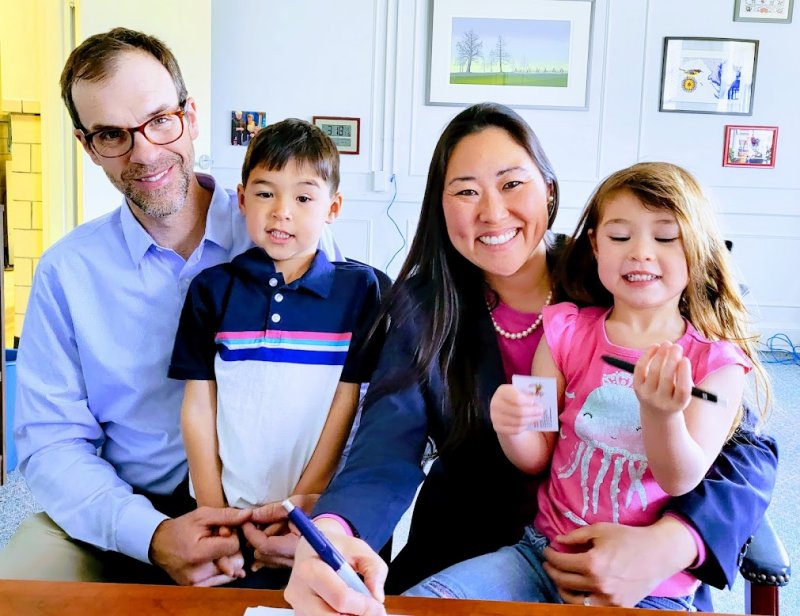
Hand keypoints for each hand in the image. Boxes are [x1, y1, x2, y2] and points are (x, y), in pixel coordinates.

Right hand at [149, 506, 251, 585]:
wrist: (160, 545)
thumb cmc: (182, 527)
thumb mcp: (203, 515)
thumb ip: (227, 516)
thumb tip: (249, 515)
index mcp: (199, 553)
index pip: (233, 546)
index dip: (231, 535)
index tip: (222, 531)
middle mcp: (198, 573)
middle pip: (233, 560)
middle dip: (230, 548)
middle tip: (217, 539)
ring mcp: (197, 583)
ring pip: (229, 571)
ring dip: (228, 559)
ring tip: (214, 548)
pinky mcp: (196, 587)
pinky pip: (221, 580)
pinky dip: (224, 570)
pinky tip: (223, 561)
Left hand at [243, 494, 320, 570]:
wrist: (342, 522)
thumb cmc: (322, 510)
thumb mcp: (297, 503)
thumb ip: (273, 510)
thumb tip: (252, 515)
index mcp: (294, 546)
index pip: (263, 544)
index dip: (250, 532)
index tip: (246, 519)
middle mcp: (293, 560)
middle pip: (261, 554)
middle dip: (256, 537)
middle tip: (258, 520)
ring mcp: (294, 564)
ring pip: (266, 558)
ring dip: (263, 542)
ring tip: (273, 525)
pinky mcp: (295, 564)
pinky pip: (275, 559)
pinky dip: (271, 547)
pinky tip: (277, 534)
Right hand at [285, 519, 386, 615]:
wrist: (313, 550)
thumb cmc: (337, 549)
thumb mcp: (360, 548)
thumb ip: (374, 568)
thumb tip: (377, 597)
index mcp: (310, 569)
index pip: (340, 597)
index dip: (364, 607)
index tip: (379, 607)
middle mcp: (298, 591)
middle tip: (373, 613)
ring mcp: (297, 607)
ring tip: (359, 608)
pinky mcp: (300, 615)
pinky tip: (348, 610)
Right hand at [490, 384, 543, 435]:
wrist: (501, 410)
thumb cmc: (513, 398)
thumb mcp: (519, 392)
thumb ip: (527, 395)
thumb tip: (538, 402)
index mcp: (502, 391)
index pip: (516, 398)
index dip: (527, 401)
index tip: (535, 402)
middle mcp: (496, 404)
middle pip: (519, 411)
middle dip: (533, 412)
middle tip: (541, 411)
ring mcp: (495, 417)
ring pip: (518, 422)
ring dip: (531, 420)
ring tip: (539, 417)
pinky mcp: (498, 427)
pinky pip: (515, 430)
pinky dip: (524, 427)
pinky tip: (529, 423)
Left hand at [542, 519, 696, 606]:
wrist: (659, 554)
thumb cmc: (629, 538)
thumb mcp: (600, 529)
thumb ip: (576, 536)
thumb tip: (557, 540)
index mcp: (592, 563)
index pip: (560, 562)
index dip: (549, 555)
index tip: (547, 550)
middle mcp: (598, 584)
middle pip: (563, 581)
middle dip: (551, 570)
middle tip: (549, 563)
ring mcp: (608, 599)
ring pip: (572, 600)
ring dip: (561, 588)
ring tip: (560, 577)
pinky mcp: (617, 607)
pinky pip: (590, 608)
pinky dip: (579, 601)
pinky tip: (576, 591)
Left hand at [634, 343, 692, 418]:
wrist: (656, 412)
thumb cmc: (675, 396)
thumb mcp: (683, 392)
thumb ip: (683, 375)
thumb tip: (675, 353)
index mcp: (677, 405)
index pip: (682, 390)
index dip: (684, 373)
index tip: (685, 359)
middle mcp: (661, 401)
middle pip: (667, 378)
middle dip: (672, 359)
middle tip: (678, 346)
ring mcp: (647, 395)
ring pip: (653, 371)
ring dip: (661, 354)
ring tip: (667, 344)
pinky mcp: (636, 387)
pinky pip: (640, 368)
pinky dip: (647, 355)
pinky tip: (655, 346)